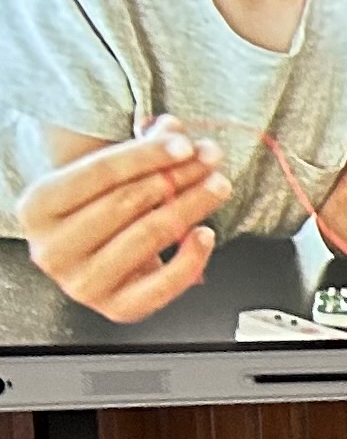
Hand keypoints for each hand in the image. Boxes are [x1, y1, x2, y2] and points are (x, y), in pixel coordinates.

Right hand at [16, 123, 232, 320]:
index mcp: (38, 207)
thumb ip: (140, 149)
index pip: (100, 173)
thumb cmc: (98, 208)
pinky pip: (164, 284)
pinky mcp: (116, 308)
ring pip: (149, 235)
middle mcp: (52, 249)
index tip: (185, 144)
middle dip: (176, 177)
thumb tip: (173, 129)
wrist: (92, 255)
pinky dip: (192, 256)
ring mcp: (81, 284)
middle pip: (127, 202)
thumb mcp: (106, 175)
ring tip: (217, 186)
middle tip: (211, 160)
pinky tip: (206, 232)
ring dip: (191, 206)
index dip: (147, 156)